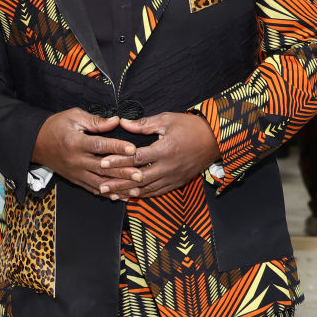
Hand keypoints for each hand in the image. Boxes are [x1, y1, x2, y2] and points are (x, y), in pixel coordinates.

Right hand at [31, 108, 138, 195]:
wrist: (36, 143)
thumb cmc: (56, 126)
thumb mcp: (74, 116)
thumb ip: (96, 121)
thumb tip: (116, 121)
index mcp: (75, 143)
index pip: (99, 146)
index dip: (117, 147)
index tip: (133, 149)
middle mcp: (76, 161)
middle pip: (102, 168)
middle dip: (122, 172)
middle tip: (140, 174)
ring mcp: (76, 173)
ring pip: (100, 182)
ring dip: (118, 187)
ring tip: (135, 189)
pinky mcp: (76, 180)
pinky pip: (93, 189)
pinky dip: (108, 194)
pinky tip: (121, 196)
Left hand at [97, 112, 218, 198]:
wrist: (215, 139)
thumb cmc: (191, 127)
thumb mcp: (167, 120)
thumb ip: (144, 125)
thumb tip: (124, 123)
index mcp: (165, 150)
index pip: (136, 157)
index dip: (118, 160)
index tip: (102, 162)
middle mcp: (168, 167)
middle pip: (138, 179)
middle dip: (118, 184)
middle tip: (101, 187)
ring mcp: (173, 177)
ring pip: (147, 189)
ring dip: (128, 193)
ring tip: (111, 195)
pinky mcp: (177, 182)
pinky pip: (157, 192)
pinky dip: (143, 195)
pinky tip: (131, 196)